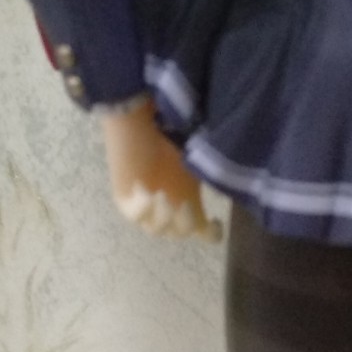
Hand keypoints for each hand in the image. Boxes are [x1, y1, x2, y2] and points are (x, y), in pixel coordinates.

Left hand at [99, 97, 222, 240]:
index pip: (203, 230)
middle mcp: (169, 204)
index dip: (211, 233)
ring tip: (160, 195)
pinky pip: (136, 217)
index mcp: (188, 197)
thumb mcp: (197, 160)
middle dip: (184, 223)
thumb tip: (226, 188)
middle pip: (180, 233)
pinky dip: (143, 206)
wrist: (137, 118)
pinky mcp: (125, 200)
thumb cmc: (169, 131)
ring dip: (163, 217)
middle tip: (182, 204)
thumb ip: (209, 178)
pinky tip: (144, 188)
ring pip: (158, 230)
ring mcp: (146, 205)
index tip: (215, 220)